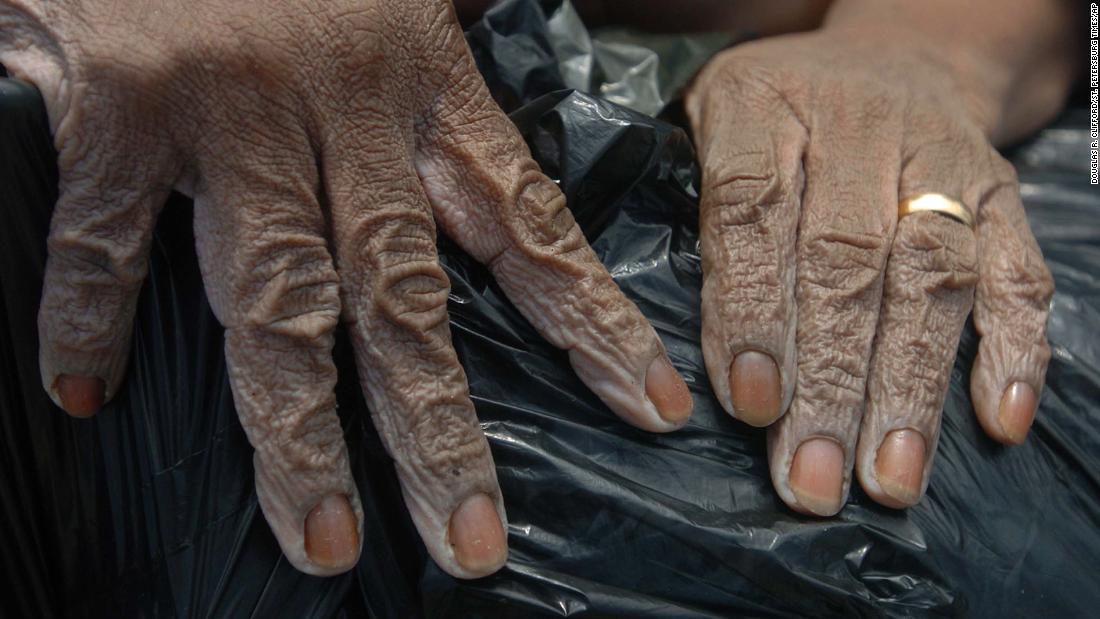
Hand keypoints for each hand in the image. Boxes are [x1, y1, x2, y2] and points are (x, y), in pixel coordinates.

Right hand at [0, 0, 690, 575]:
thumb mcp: (397, 18)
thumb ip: (430, 115)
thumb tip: (473, 216)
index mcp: (426, 90)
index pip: (531, 227)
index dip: (594, 324)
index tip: (654, 409)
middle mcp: (345, 113)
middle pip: (406, 300)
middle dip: (440, 431)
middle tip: (471, 542)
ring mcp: (238, 115)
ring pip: (281, 303)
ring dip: (301, 436)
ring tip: (326, 537)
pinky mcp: (128, 106)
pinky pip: (108, 238)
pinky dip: (92, 318)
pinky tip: (86, 393)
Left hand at [684, 25, 1053, 514]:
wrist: (894, 53)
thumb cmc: (778, 114)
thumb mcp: (710, 129)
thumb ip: (705, 223)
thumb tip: (712, 364)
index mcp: (763, 103)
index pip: (752, 206)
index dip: (751, 308)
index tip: (751, 401)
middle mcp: (857, 124)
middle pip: (845, 259)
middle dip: (829, 380)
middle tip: (810, 475)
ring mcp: (938, 157)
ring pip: (932, 275)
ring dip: (910, 386)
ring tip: (887, 476)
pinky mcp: (1000, 190)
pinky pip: (1019, 271)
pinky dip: (1012, 349)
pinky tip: (995, 421)